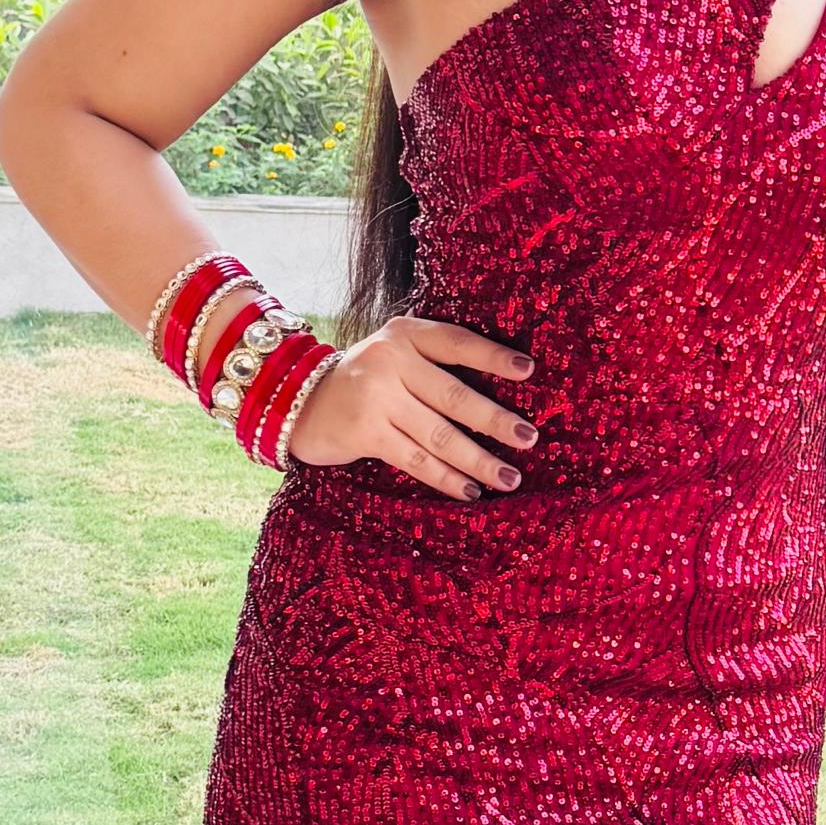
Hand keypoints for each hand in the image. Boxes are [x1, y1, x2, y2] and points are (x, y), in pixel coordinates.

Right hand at [285, 316, 536, 496]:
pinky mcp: (365, 433)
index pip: (456, 342)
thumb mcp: (392, 354)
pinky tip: (470, 490)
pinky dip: (447, 478)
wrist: (296, 401)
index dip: (493, 357)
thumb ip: (432, 363)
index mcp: (403, 334)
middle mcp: (390, 360)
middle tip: (528, 438)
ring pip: (440, 434)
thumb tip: (500, 394)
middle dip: (495, 420)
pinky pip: (417, 460)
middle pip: (454, 395)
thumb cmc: (363, 381)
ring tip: (508, 477)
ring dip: (479, 460)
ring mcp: (376, 398)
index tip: (529, 371)